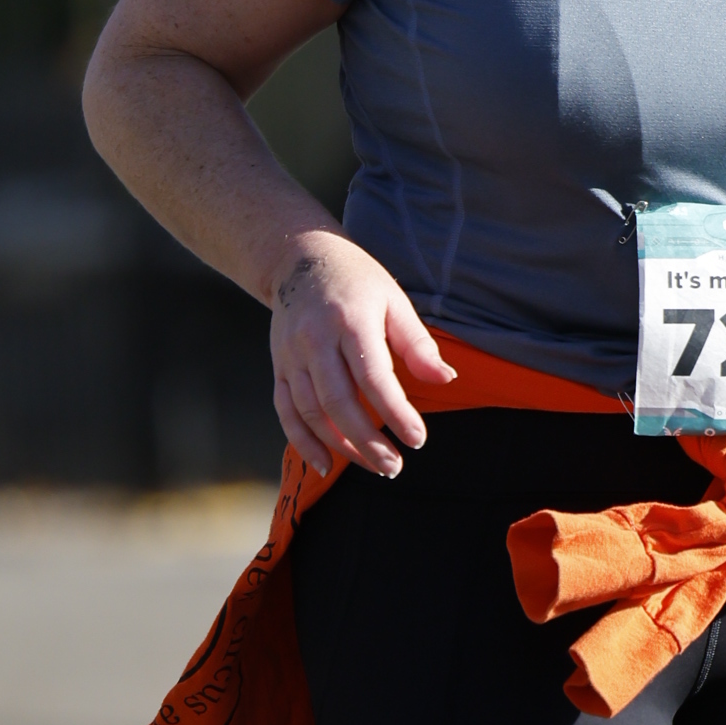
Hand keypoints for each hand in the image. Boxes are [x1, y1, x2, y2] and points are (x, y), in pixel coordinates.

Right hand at [271, 234, 455, 477]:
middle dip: (367, 441)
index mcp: (350, 321)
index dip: (396, 413)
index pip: (373, 378)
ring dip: (341, 447)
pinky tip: (325, 464)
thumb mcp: (394, 300)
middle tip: (394, 466)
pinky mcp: (279, 366)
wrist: (300, 258)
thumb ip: (417, 343)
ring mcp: (291, 355)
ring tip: (374, 466)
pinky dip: (303, 442)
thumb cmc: (357, 281)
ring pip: (311, 413)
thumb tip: (446, 379)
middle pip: (338, 403)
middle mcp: (315, 340)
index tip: (417, 439)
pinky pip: (286, 412)